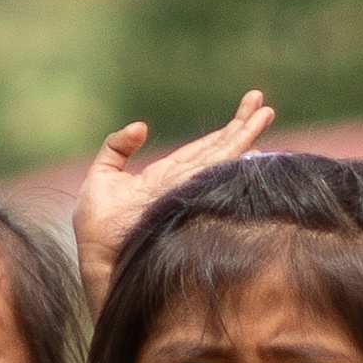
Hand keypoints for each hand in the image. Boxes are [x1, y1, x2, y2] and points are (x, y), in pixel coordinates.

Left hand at [73, 90, 279, 269]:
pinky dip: (236, 160)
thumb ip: (117, 148)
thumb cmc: (96, 229)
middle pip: (219, 150)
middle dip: (242, 127)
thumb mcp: (101, 178)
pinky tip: (255, 150)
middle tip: (264, 104)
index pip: (200, 150)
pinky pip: (214, 173)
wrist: (97, 257)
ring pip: (222, 158)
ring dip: (246, 136)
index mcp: (165, 177)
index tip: (244, 112)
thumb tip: (142, 126)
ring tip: (267, 112)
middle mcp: (182, 184)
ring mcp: (187, 191)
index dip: (222, 132)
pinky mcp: (187, 198)